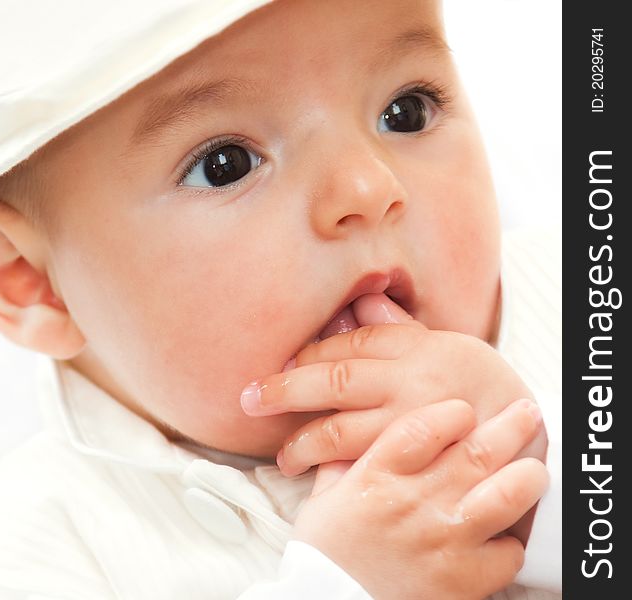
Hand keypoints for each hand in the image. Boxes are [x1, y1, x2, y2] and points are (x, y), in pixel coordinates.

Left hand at [240, 293, 546, 478]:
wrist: (528, 432)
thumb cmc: (479, 384)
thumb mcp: (444, 344)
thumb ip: (398, 325)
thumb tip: (359, 298)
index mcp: (415, 347)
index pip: (349, 345)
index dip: (307, 356)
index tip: (281, 366)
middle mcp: (410, 382)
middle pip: (334, 379)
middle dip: (285, 388)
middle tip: (249, 399)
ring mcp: (412, 425)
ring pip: (343, 431)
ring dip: (304, 443)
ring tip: (282, 458)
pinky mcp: (417, 463)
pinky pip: (366, 468)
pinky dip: (335, 473)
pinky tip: (315, 479)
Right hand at [291, 399, 547, 599]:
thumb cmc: (325, 554)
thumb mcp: (324, 497)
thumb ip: (344, 462)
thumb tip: (354, 437)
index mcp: (377, 475)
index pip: (426, 426)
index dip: (454, 412)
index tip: (465, 410)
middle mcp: (413, 501)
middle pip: (476, 451)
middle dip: (510, 425)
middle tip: (525, 412)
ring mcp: (443, 540)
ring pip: (506, 495)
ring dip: (528, 476)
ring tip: (534, 468)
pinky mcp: (463, 580)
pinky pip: (508, 552)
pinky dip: (512, 541)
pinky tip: (504, 534)